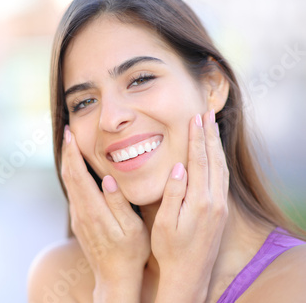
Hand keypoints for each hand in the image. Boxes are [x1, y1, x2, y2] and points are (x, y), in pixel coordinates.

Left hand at [61, 125, 148, 301]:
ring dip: (68, 162)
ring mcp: (78, 217)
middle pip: (69, 176)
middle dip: (68, 152)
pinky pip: (73, 192)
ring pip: (69, 183)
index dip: (73, 153)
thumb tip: (108, 179)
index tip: (71, 134)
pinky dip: (72, 175)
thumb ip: (119, 203)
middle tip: (69, 131)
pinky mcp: (79, 221)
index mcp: (93, 210)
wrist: (114, 278)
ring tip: (71, 144)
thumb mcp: (131, 229)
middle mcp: (81, 212)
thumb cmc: (130, 253)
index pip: (78, 175)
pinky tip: (77, 168)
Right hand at [151, 110, 228, 302]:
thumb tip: (178, 167)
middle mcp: (214, 202)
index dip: (197, 138)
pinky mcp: (221, 211)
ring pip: (221, 168)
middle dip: (210, 135)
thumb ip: (173, 193)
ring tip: (212, 127)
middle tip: (206, 113)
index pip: (199, 162)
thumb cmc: (170, 249)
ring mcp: (220, 206)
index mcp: (199, 202)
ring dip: (216, 146)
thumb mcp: (165, 223)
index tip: (195, 119)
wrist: (189, 273)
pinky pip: (223, 178)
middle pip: (214, 160)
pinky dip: (219, 160)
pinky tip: (215, 154)